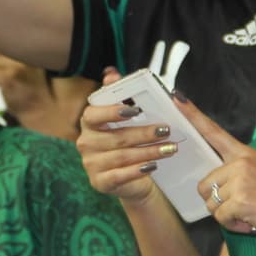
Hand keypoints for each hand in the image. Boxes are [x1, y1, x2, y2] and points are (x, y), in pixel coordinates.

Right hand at [76, 68, 173, 204]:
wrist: (130, 177)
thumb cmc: (128, 141)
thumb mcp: (125, 118)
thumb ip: (117, 94)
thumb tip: (111, 73)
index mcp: (89, 123)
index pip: (93, 114)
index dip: (111, 112)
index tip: (134, 110)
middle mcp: (85, 143)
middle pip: (115, 137)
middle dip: (143, 134)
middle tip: (166, 130)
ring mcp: (91, 164)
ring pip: (122, 156)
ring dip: (148, 151)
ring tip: (169, 148)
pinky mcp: (100, 182)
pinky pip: (120, 176)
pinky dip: (138, 170)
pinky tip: (153, 165)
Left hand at [180, 96, 255, 246]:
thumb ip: (237, 176)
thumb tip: (211, 187)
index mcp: (245, 155)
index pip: (214, 132)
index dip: (193, 115)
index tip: (176, 96)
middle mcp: (241, 162)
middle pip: (204, 185)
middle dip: (219, 203)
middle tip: (246, 207)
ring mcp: (240, 179)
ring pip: (210, 204)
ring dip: (228, 216)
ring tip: (253, 214)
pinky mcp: (241, 198)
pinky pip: (220, 217)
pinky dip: (234, 226)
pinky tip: (254, 223)